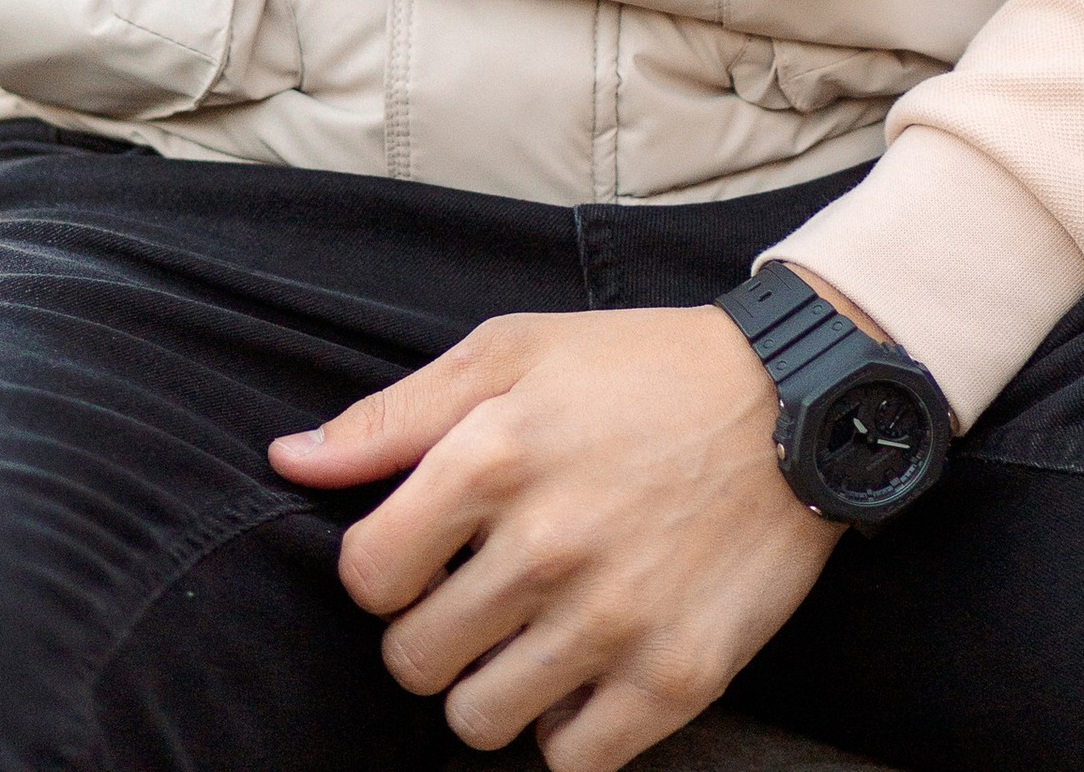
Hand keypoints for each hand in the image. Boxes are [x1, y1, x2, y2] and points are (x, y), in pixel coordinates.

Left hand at [268, 306, 838, 768]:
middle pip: (414, 662)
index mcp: (493, 457)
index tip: (423, 555)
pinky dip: (566, 728)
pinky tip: (586, 669)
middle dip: (432, 633)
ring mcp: (612, 621)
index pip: (365, 579)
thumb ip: (394, 416)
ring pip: (479, 722)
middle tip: (481, 596)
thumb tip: (290, 461)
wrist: (794, 404)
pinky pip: (570, 760)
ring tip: (534, 631)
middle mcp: (546, 546)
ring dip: (493, 685)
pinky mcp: (675, 678)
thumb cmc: (640, 370)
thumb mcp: (513, 352)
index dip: (383, 572)